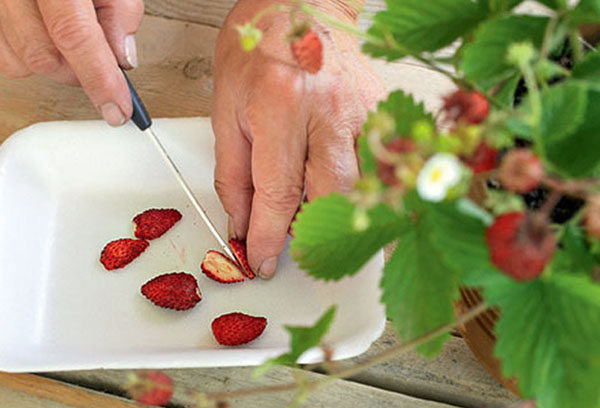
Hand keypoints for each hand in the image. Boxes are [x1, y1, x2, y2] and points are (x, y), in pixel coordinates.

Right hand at [0, 0, 143, 125]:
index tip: (117, 109)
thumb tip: (122, 59)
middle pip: (44, 56)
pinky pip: (4, 56)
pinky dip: (30, 57)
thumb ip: (120, 12)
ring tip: (71, 38)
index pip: (74, 36)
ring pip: (21, 62)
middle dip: (80, 73)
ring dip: (55, 64)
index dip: (99, 80)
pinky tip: (46, 38)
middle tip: (102, 64)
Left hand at [212, 0, 385, 278]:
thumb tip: (242, 222)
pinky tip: (337, 188)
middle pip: (331, 199)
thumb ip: (233, 172)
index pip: (278, 193)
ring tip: (309, 215)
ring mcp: (363, 110)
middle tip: (289, 242)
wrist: (299, 3)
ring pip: (360, 189)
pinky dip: (357, 189)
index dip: (268, 237)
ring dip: (333, 214)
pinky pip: (375, 167)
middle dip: (308, 234)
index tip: (261, 260)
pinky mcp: (381, 111)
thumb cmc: (256, 47)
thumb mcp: (226, 108)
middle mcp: (329, 110)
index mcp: (281, 104)